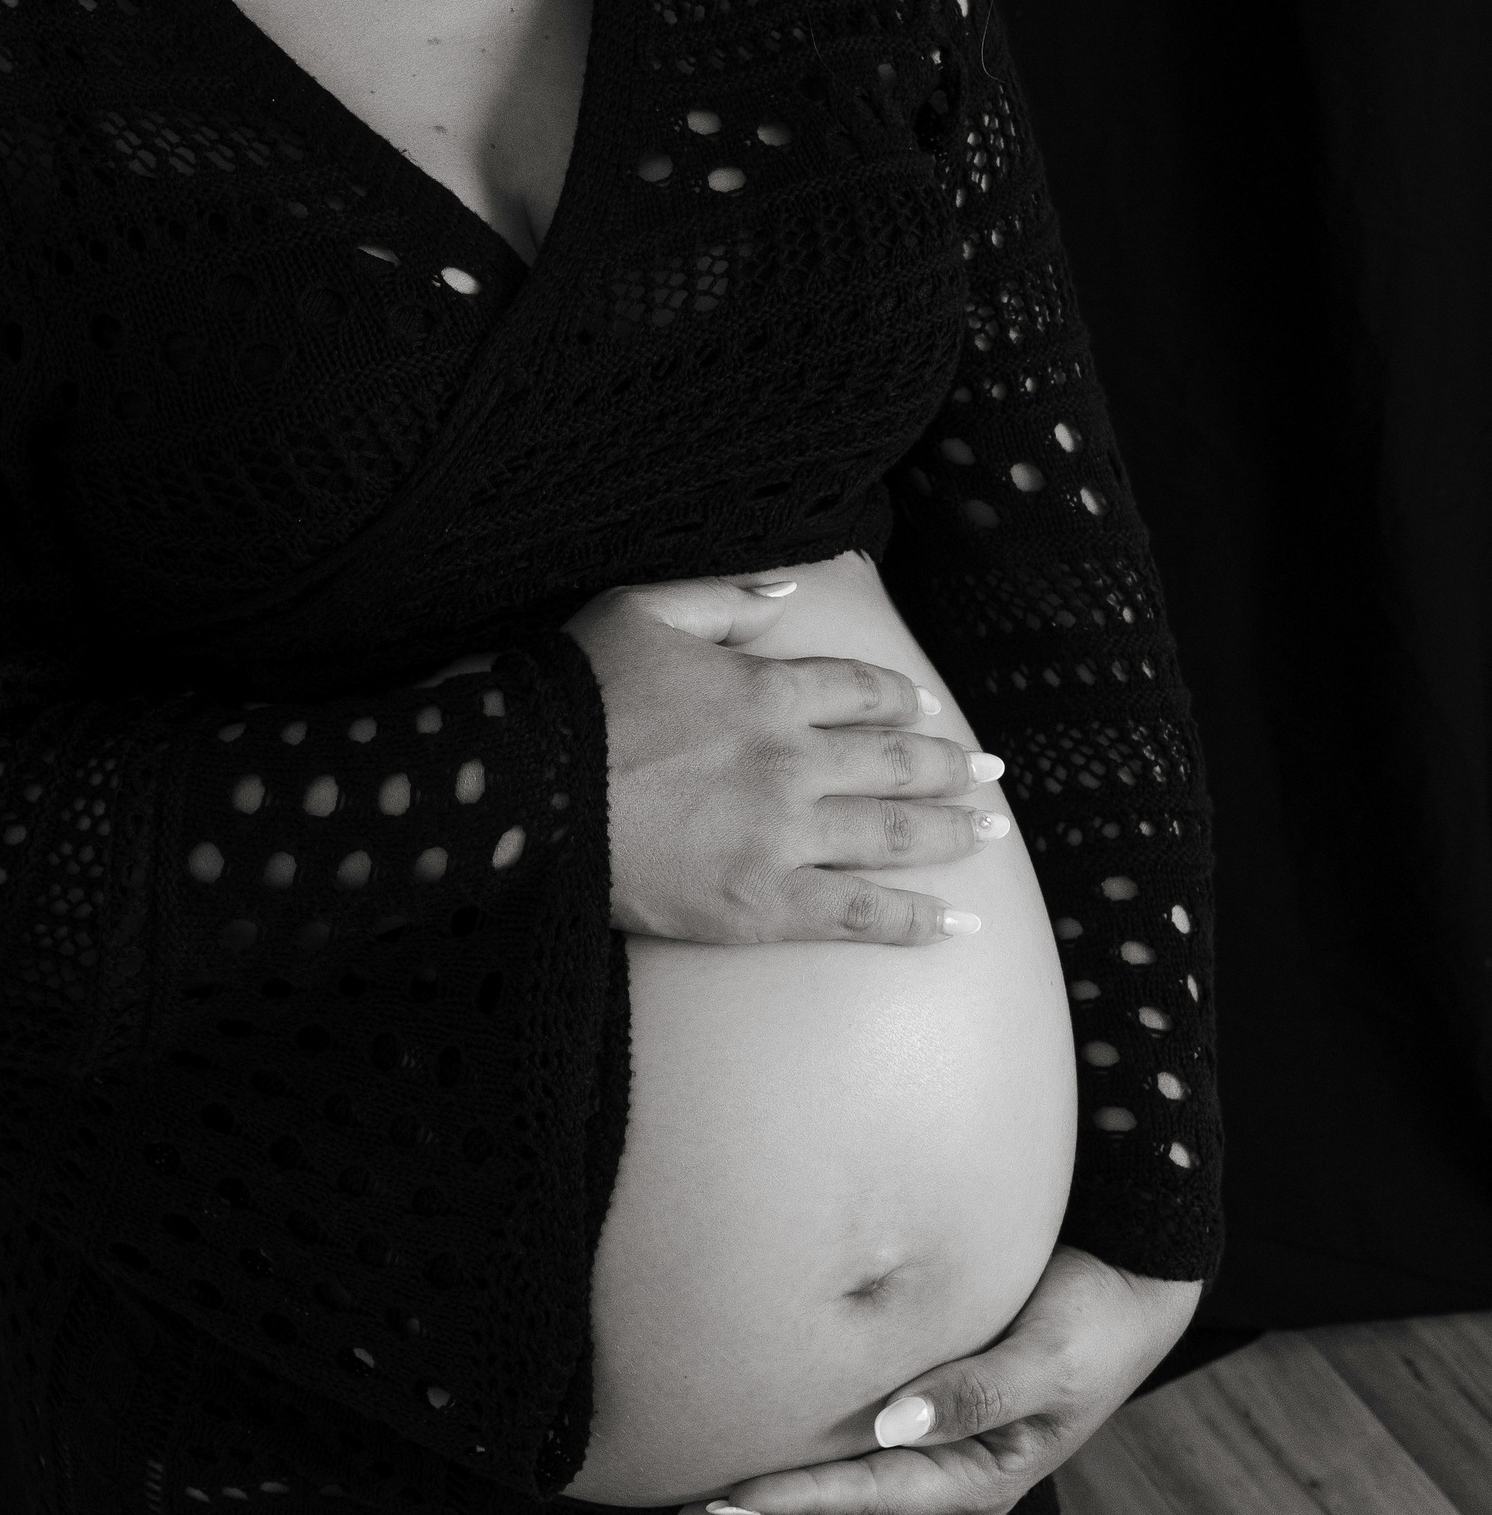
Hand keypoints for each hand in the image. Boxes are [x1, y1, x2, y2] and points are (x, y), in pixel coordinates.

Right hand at [563, 576, 1009, 946]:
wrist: (524, 786)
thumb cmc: (576, 693)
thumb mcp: (643, 610)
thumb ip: (723, 599)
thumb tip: (788, 592)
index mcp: (766, 689)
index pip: (860, 690)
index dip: (898, 698)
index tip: (923, 707)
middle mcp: (790, 761)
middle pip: (894, 762)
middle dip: (950, 764)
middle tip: (990, 771)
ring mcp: (781, 837)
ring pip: (893, 835)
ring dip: (952, 832)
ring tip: (990, 830)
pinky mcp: (760, 906)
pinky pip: (858, 914)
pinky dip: (916, 919)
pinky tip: (958, 922)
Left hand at [656, 1245, 1202, 1514]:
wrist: (1137, 1283)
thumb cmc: (1097, 1317)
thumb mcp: (1049, 1356)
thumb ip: (977, 1390)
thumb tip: (897, 1423)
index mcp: (983, 1470)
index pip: (867, 1490)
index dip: (795, 1496)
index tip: (727, 1497)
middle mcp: (956, 1469)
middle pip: (845, 1506)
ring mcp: (945, 1444)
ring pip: (845, 1485)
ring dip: (776, 1500)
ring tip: (704, 1509)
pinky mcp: (938, 1408)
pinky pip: (860, 1449)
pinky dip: (809, 1462)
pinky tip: (769, 1459)